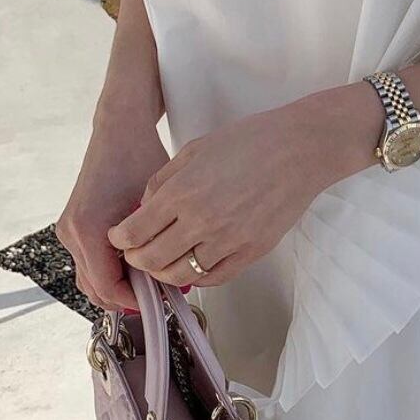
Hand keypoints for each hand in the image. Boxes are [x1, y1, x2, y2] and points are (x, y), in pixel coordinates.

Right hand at [56, 120, 170, 310]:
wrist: (119, 130)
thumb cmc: (139, 157)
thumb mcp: (156, 205)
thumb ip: (158, 246)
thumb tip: (172, 281)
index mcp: (88, 229)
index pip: (107, 288)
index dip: (136, 301)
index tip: (161, 301)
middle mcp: (72, 232)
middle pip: (95, 289)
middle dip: (127, 297)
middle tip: (160, 295)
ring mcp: (69, 230)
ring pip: (91, 279)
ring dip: (119, 285)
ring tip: (151, 280)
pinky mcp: (74, 226)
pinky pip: (90, 262)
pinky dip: (111, 270)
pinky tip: (138, 263)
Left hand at [106, 93, 366, 286]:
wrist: (300, 150)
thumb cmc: (248, 142)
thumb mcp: (193, 150)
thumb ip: (162, 183)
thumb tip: (143, 211)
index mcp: (182, 192)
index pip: (133, 233)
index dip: (119, 239)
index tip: (120, 237)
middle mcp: (202, 221)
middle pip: (151, 260)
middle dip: (136, 260)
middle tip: (136, 253)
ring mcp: (229, 240)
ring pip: (180, 275)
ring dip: (164, 272)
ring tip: (163, 261)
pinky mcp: (252, 252)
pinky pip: (214, 278)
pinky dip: (196, 277)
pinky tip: (192, 264)